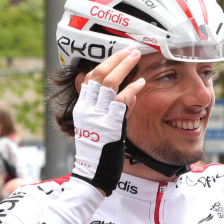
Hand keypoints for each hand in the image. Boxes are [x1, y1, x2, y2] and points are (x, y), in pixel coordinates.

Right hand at [71, 48, 146, 195]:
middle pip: (98, 74)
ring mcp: (97, 115)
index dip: (105, 63)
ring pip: (108, 82)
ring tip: (135, 56)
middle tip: (130, 48)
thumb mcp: (100, 128)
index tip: (118, 53)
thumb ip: (111, 110)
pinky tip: (141, 82)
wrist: (94, 174)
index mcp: (82, 108)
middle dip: (115, 58)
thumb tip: (126, 96)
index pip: (90, 78)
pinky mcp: (109, 124)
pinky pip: (120, 100)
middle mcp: (87, 109)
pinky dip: (131, 89)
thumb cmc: (100, 154)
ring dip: (123, 66)